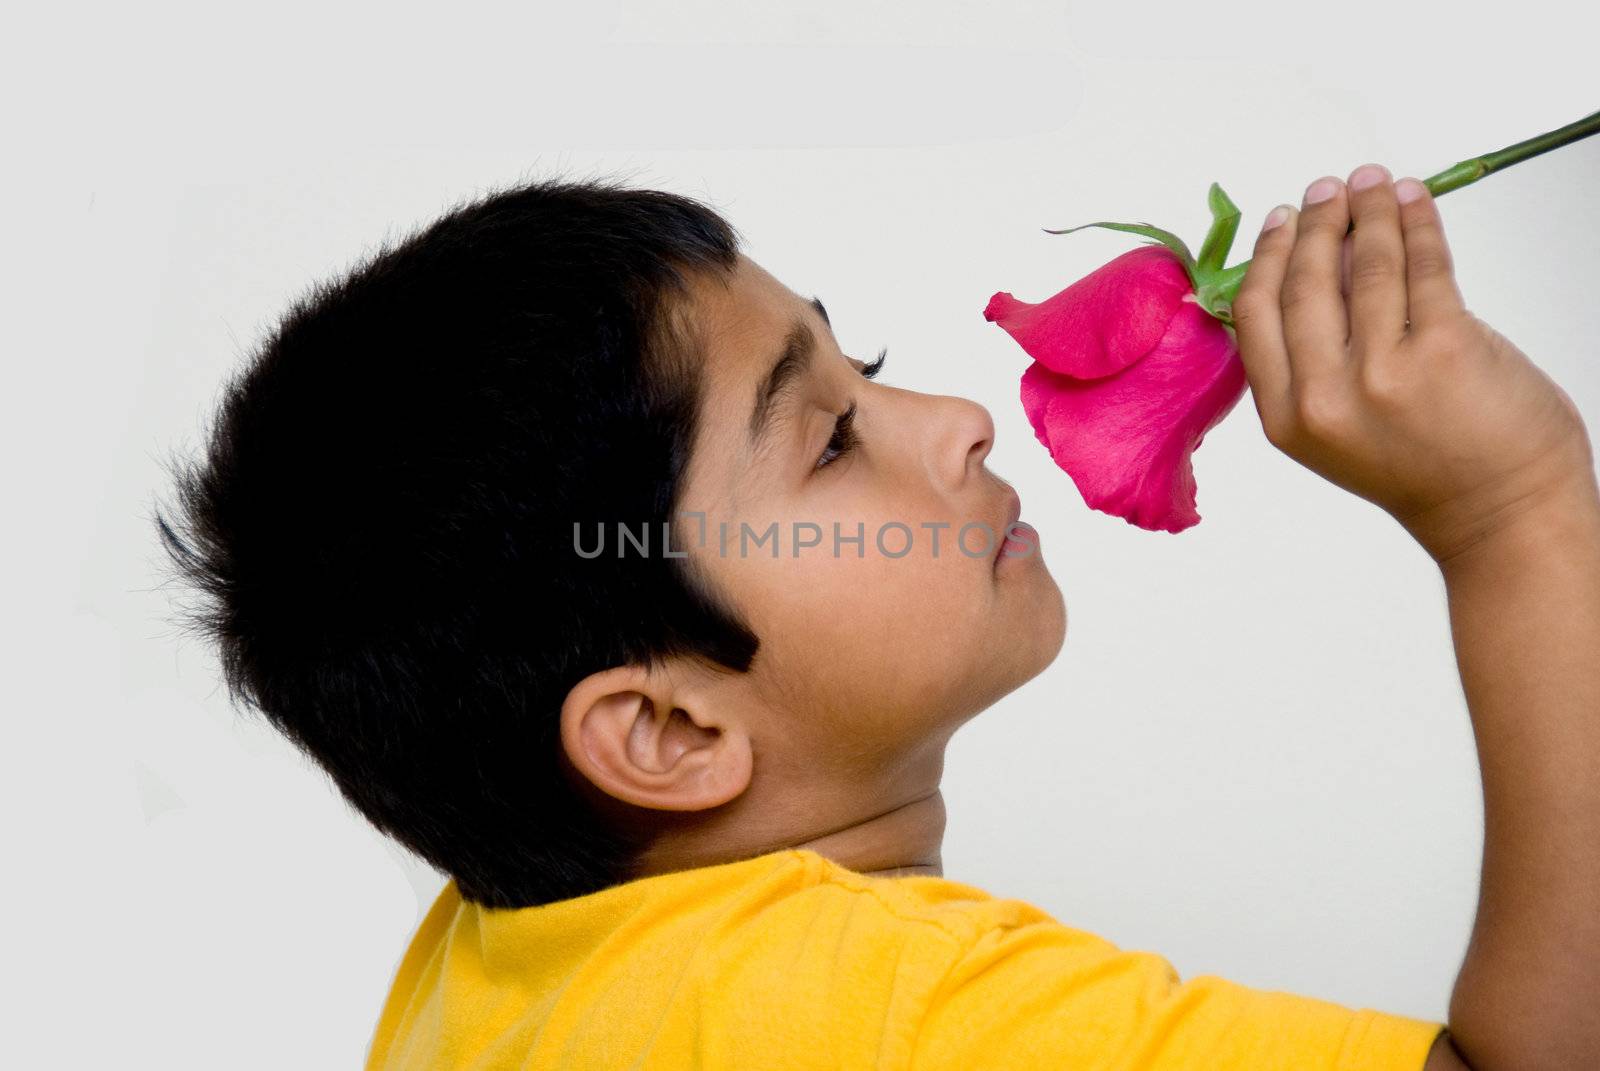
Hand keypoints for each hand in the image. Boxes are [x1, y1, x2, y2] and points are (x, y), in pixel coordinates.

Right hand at [1230, 163, 1596, 564]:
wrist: (1497, 513)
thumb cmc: (1424, 471)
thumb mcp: (1338, 432)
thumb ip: (1313, 367)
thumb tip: (1317, 268)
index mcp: (1288, 419)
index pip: (1257, 316)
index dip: (1267, 257)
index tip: (1280, 222)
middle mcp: (1327, 396)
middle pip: (1306, 282)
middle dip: (1316, 223)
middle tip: (1326, 190)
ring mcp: (1385, 372)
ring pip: (1366, 265)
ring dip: (1369, 211)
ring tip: (1372, 183)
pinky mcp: (1445, 349)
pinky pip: (1425, 267)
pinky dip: (1419, 223)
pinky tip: (1413, 201)